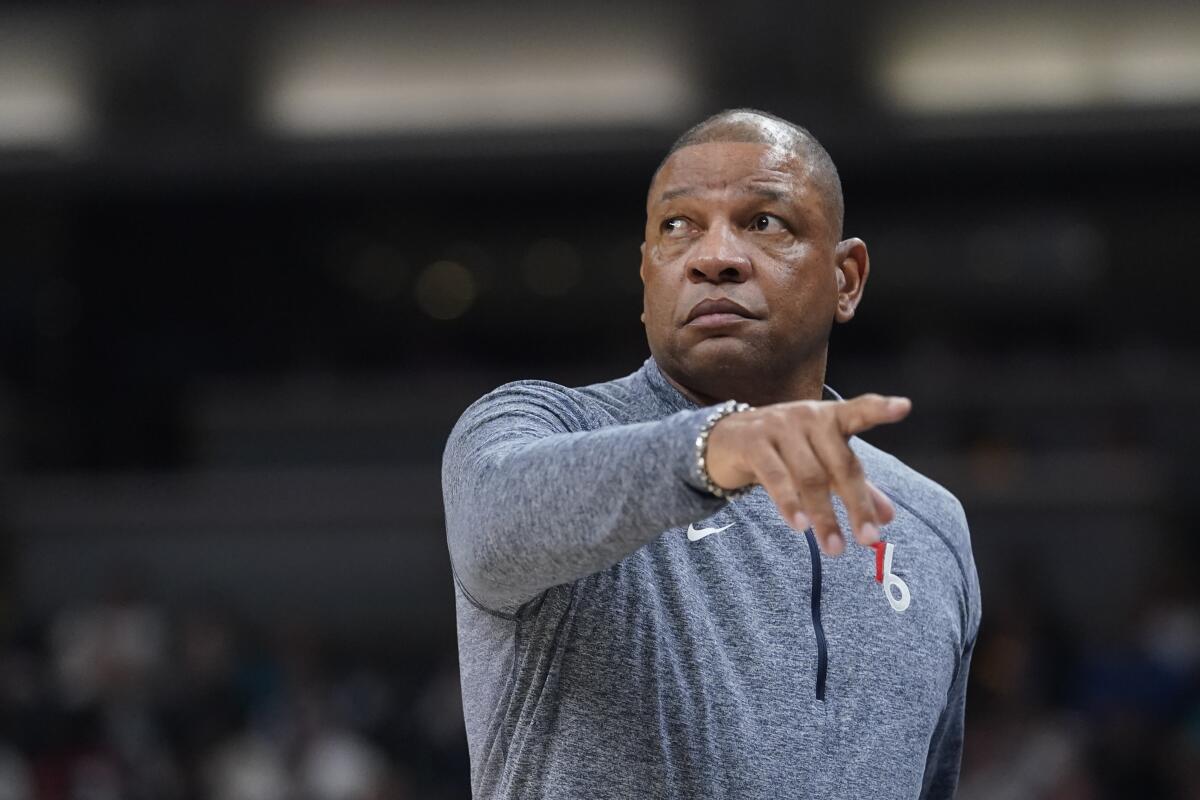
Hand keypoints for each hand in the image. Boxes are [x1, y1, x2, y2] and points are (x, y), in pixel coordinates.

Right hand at [704, 394, 911, 554]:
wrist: (725, 439)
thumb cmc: (784, 450)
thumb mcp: (820, 462)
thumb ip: (854, 485)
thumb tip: (889, 517)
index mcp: (830, 417)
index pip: (858, 411)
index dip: (880, 409)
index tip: (903, 407)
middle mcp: (807, 417)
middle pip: (840, 463)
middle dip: (856, 504)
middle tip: (868, 539)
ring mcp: (778, 427)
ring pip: (809, 475)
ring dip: (824, 515)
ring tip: (835, 547)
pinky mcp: (752, 442)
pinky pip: (775, 476)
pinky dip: (789, 503)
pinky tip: (799, 525)